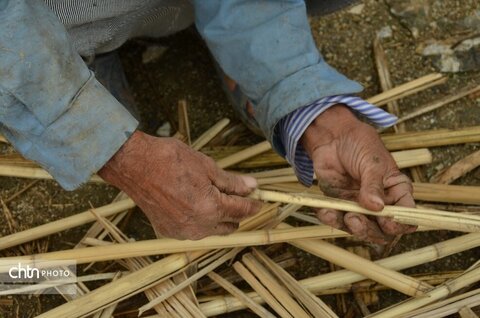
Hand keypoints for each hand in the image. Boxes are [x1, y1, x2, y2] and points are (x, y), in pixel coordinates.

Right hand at [98, 131, 260, 239]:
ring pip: (212, 230)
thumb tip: (252, 187)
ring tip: (215, 198)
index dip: (253, 205)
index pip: (241, 210)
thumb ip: (231, 182)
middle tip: (238, 196)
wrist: (133, 165)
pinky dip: (200, 221)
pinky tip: (195, 204)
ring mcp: (181, 232)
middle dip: (236, 212)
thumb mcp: (207, 166)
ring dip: (219, 218)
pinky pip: (193, 231)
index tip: (259, 201)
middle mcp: (197, 227)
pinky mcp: (168, 231)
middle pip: (229, 225)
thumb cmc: (170, 160)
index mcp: (210, 209)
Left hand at [301, 104, 415, 243]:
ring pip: (361, 229)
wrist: (333, 137)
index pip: (406, 215)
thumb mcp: (372, 162)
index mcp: (397, 191)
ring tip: (347, 217)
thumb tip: (377, 207)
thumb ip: (374, 185)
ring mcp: (360, 206)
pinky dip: (331, 219)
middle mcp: (381, 203)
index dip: (400, 223)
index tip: (387, 221)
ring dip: (353, 228)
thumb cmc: (359, 144)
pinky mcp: (340, 205)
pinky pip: (337, 219)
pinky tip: (325, 212)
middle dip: (371, 230)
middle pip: (383, 230)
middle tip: (357, 219)